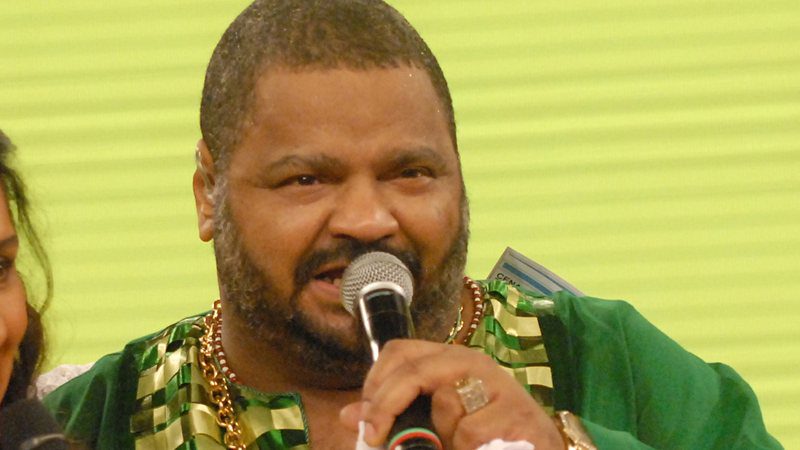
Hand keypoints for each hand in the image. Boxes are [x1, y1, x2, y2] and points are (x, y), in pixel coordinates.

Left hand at [340, 339, 564, 449]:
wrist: (540, 448)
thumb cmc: (482, 432)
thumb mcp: (434, 422)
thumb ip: (395, 415)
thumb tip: (348, 416)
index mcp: (449, 359)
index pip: (399, 351)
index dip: (374, 383)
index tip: (365, 419)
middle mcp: (472, 362)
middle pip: (414, 370)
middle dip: (387, 405)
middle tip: (374, 437)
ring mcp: (497, 384)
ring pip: (444, 404)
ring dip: (440, 434)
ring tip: (456, 443)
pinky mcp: (516, 411)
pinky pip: (470, 432)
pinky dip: (466, 446)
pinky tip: (482, 447)